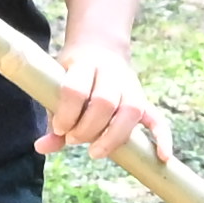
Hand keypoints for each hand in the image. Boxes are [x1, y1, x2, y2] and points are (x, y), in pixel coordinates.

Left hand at [41, 37, 163, 162]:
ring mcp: (130, 86)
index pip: (76, 89)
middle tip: (73, 139)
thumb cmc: (73, 74)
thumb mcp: (57, 87)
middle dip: (87, 128)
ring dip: (114, 136)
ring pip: (131, 110)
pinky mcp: (143, 100)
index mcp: (84, 65)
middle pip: (104, 102)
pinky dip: (162, 137)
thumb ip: (54, 119)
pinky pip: (157, 118)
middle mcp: (111, 73)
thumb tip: (41, 148)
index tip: (59, 129)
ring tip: (95, 152)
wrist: (99, 46)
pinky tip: (162, 156)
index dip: (67, 113)